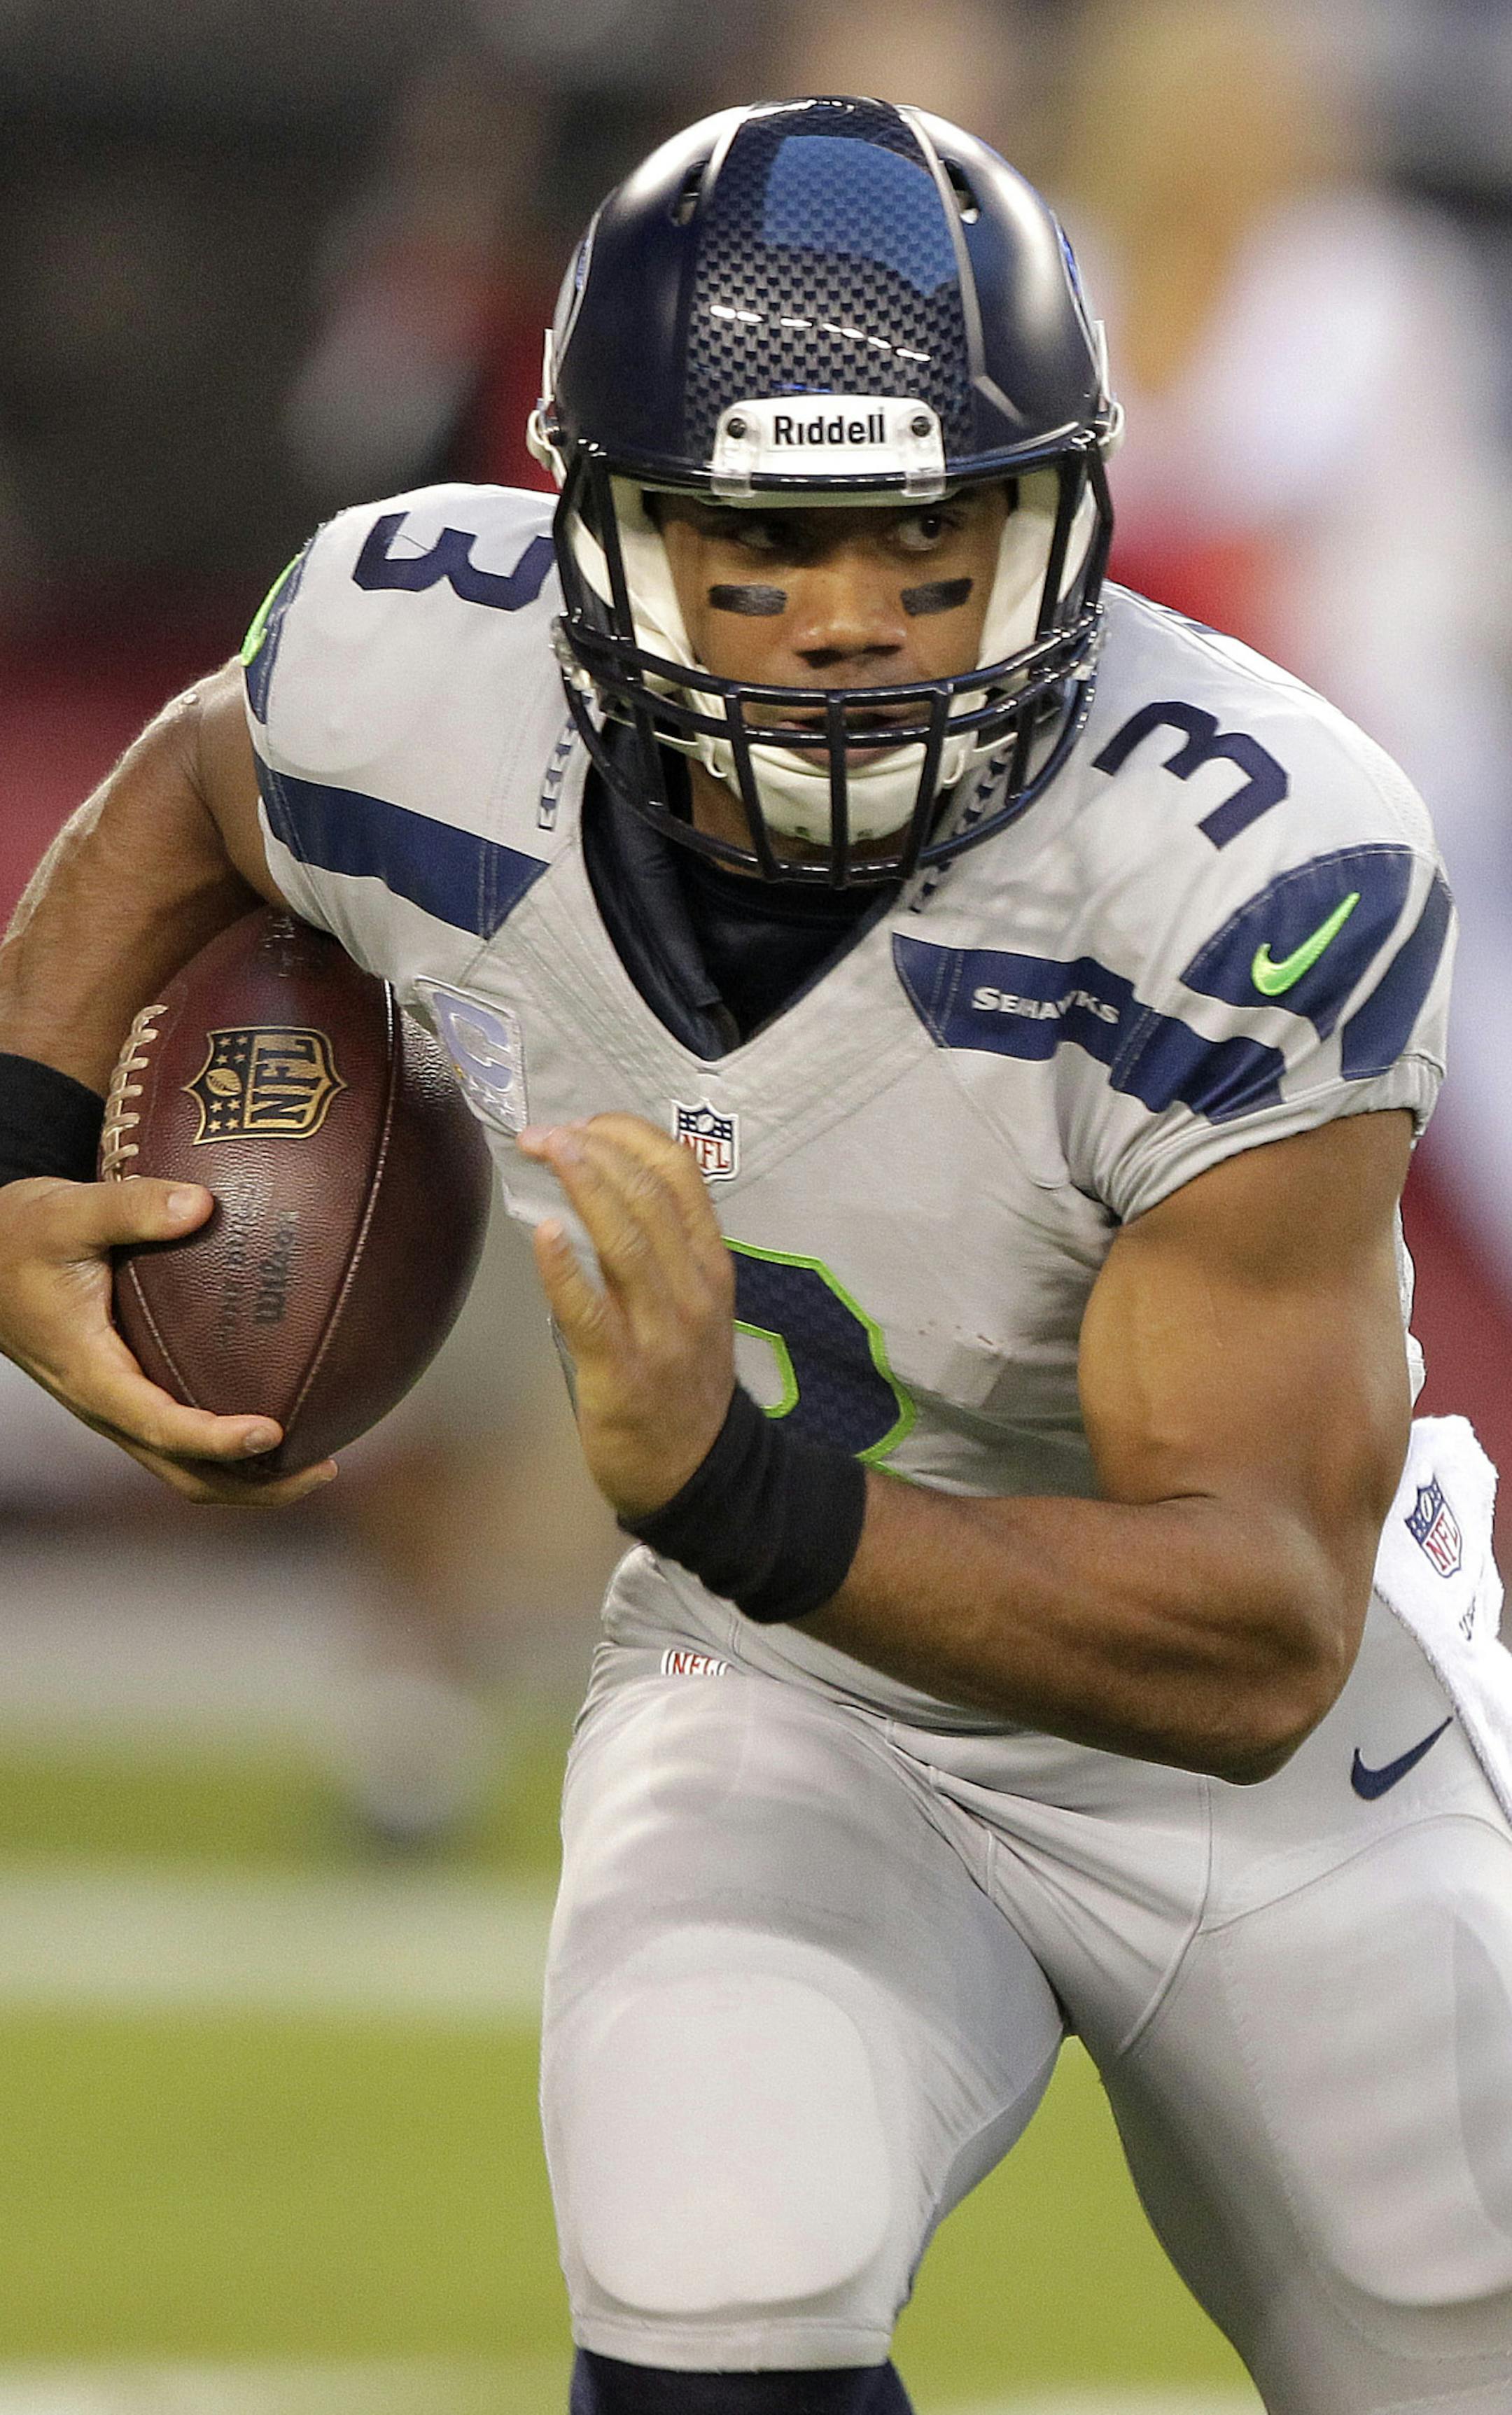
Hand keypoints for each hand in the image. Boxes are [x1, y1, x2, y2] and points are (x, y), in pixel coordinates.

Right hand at [0, 1175, 335, 1504]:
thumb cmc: (22, 1233)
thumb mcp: (68, 1211)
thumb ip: (132, 1207)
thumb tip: (204, 1205)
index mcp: (90, 1371)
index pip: (157, 1423)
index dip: (215, 1439)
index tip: (272, 1432)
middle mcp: (105, 1403)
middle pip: (184, 1473)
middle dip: (253, 1485)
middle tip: (324, 1469)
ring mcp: (116, 1406)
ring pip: (184, 1467)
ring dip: (249, 1477)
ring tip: (319, 1462)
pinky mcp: (127, 1395)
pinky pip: (181, 1439)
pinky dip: (230, 1447)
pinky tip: (281, 1415)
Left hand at [517, 1113, 734, 1519]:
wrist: (697, 1468)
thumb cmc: (682, 1377)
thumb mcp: (693, 1302)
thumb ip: (660, 1248)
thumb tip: (596, 1184)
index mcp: (710, 1264)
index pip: (680, 1176)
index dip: (631, 1135)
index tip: (586, 1122)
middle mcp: (693, 1290)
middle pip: (649, 1197)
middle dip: (595, 1150)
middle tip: (545, 1132)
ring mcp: (662, 1332)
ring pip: (627, 1242)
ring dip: (584, 1188)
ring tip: (548, 1151)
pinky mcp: (623, 1372)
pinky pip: (591, 1313)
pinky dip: (567, 1270)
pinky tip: (544, 1234)